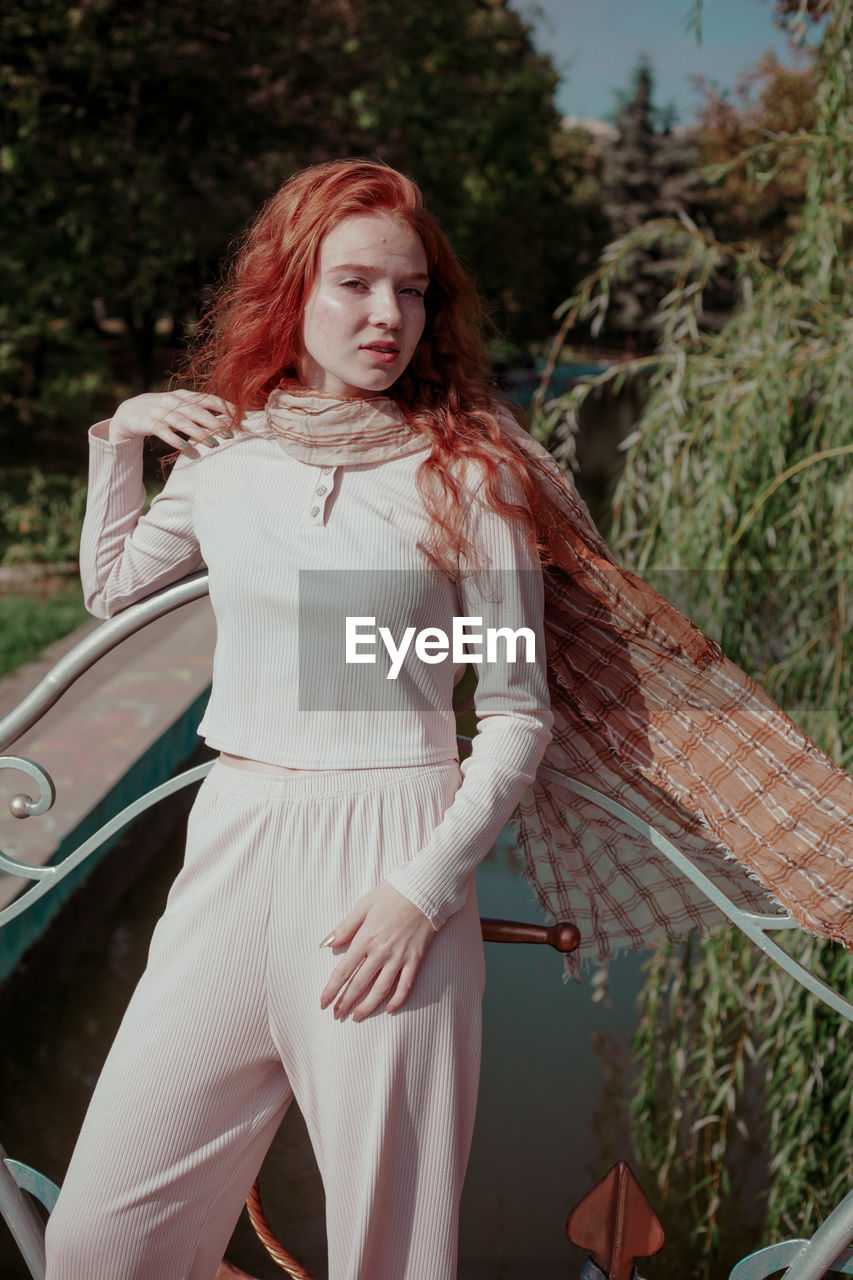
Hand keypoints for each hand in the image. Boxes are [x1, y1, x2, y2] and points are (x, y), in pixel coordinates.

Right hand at [108, 390, 236, 449]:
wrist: (130, 412)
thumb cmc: (163, 411)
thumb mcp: (181, 408)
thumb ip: (199, 412)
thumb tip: (226, 422)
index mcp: (184, 395)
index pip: (207, 399)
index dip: (224, 406)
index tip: (240, 416)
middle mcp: (173, 401)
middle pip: (196, 411)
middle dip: (215, 422)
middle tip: (230, 434)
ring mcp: (160, 411)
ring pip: (182, 422)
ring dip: (199, 433)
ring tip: (214, 444)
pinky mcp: (149, 423)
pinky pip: (164, 432)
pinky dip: (176, 440)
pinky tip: (187, 449)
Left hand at [319, 881, 435, 1020]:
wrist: (424, 891)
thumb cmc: (392, 894)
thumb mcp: (363, 905)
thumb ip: (345, 927)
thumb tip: (326, 944)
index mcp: (365, 939)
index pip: (343, 971)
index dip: (332, 990)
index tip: (324, 1004)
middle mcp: (380, 952)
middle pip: (359, 984)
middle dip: (346, 1002)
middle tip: (337, 1016)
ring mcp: (399, 958)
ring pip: (381, 990)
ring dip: (368, 1006)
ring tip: (358, 1017)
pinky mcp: (415, 960)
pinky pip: (405, 985)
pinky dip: (398, 1000)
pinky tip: (389, 1009)